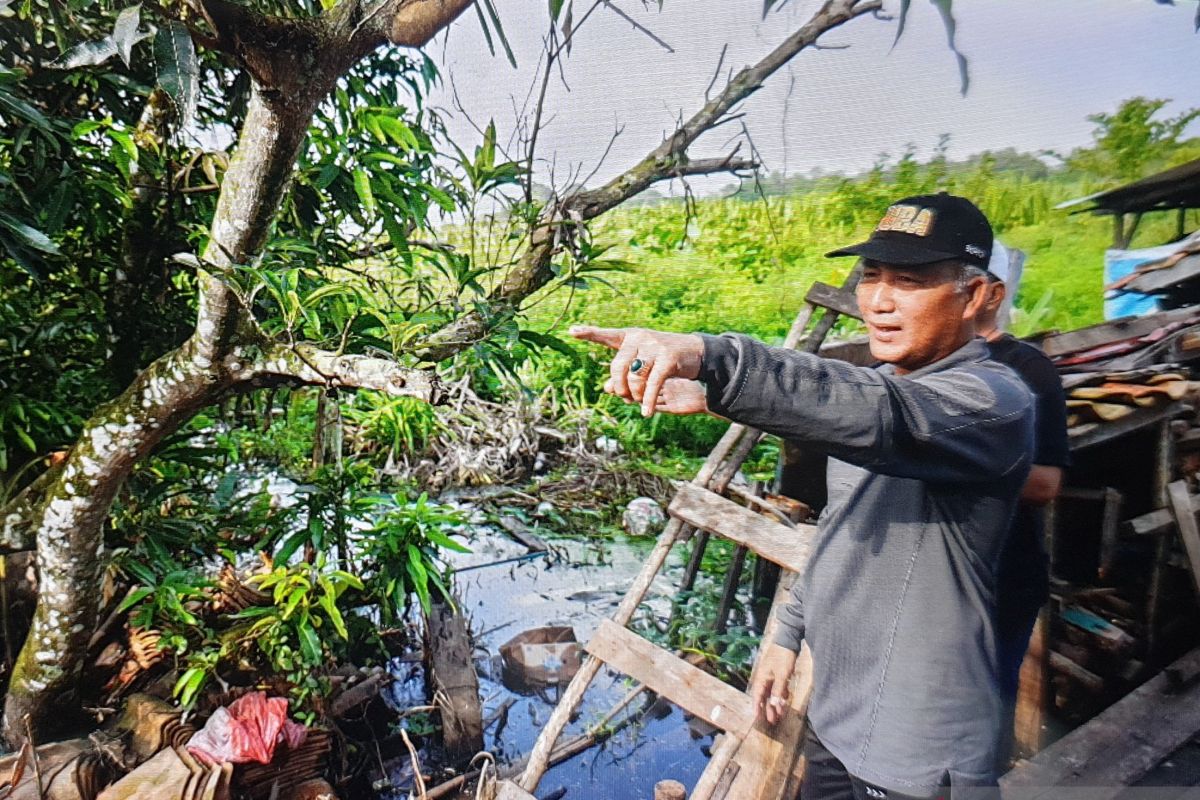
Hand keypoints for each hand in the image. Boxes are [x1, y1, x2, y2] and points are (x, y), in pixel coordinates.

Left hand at [569, 325, 703, 416]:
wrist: (697, 354)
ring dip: (636, 396)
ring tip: (640, 402)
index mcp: (630, 337)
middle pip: (617, 368)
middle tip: (625, 397)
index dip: (589, 333)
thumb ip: (624, 375)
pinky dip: (647, 401)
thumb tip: (605, 389)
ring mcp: (654, 346)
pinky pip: (651, 384)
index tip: (571, 331)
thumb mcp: (643, 365)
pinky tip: (646, 413)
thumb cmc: (665, 360)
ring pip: (634, 378)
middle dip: (620, 387)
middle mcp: (640, 338)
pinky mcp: (667, 358)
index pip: (607, 335)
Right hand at [750, 642, 797, 725]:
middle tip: (772, 720)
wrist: (788, 639)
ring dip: (776, 703)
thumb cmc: (783, 656)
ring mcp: (772, 675)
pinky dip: (781, 694)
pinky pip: (778, 687)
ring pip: (772, 692)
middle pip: (765, 696)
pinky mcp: (779, 673)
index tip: (757, 718)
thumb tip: (775, 704)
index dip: (757, 707)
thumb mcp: (782, 675)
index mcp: (762, 677)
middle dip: (768, 708)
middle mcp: (765, 677)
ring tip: (780, 714)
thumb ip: (778, 690)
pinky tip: (785, 700)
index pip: (757, 695)